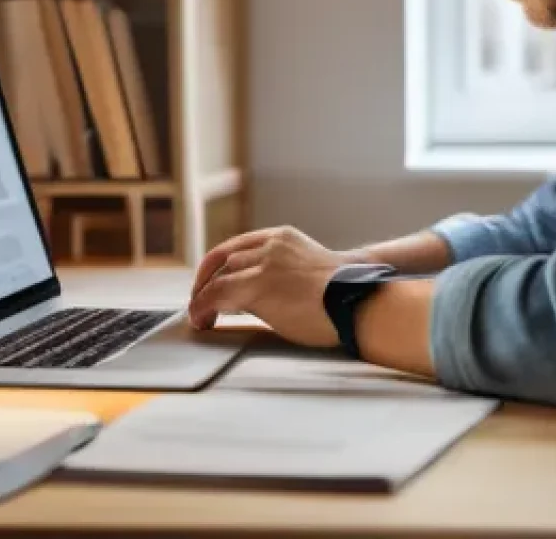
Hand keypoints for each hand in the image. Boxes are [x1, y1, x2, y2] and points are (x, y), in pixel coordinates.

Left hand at [187, 226, 347, 346]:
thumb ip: (284, 271)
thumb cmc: (342, 294)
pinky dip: (202, 307)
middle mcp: (271, 244)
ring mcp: (264, 263)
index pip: (238, 244)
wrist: (356, 300)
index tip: (210, 281)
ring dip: (203, 296)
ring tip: (201, 316)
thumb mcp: (309, 268)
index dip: (218, 264)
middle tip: (198, 300)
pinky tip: (202, 320)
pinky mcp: (258, 286)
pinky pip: (216, 294)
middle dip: (206, 279)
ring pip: (217, 276)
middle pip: (223, 257)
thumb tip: (261, 294)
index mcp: (284, 237)